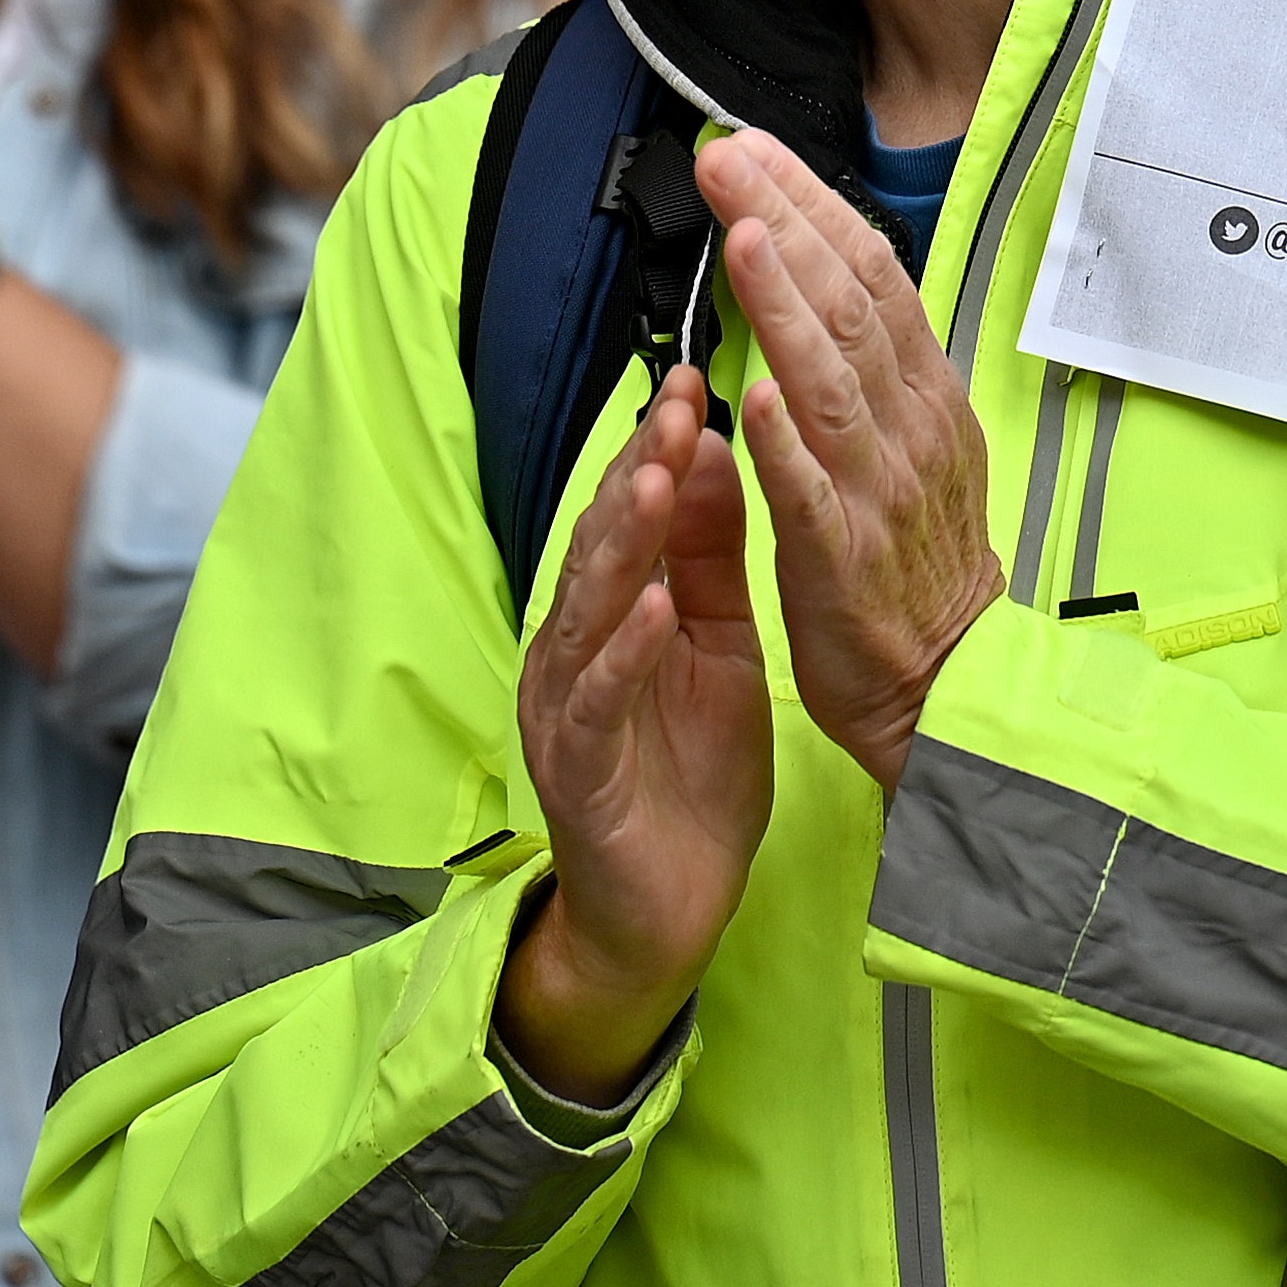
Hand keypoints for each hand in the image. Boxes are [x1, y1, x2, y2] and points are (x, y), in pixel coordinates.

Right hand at [502, 368, 772, 1107]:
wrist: (668, 905)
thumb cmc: (691, 770)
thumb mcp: (717, 641)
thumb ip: (710, 554)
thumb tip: (711, 448)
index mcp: (616, 615)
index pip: (635, 516)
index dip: (660, 449)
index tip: (695, 381)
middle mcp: (579, 650)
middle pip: (603, 547)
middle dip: (637, 474)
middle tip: (675, 405)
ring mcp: (570, 709)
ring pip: (588, 610)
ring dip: (621, 544)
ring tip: (656, 479)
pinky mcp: (578, 771)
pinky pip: (596, 703)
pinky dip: (625, 652)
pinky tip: (654, 609)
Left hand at [702, 130, 997, 792]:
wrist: (951, 680)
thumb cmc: (920, 562)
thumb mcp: (915, 444)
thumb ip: (873, 369)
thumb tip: (823, 282)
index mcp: (924, 396)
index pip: (871, 276)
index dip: (812, 206)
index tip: (753, 149)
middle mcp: (910, 428)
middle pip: (852, 306)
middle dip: (788, 223)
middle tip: (726, 158)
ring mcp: (882, 492)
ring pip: (834, 383)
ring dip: (788, 307)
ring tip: (745, 238)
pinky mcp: (845, 560)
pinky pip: (814, 494)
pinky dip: (788, 443)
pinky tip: (754, 395)